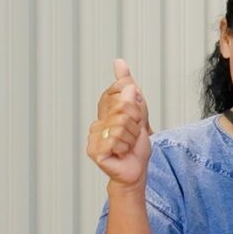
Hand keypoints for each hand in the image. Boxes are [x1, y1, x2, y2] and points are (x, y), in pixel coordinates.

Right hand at [89, 58, 152, 190]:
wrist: (136, 171)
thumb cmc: (136, 147)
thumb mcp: (139, 113)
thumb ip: (129, 89)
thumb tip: (119, 62)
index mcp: (105, 112)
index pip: (119, 91)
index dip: (134, 103)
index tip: (136, 118)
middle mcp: (96, 122)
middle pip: (123, 108)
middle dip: (136, 122)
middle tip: (134, 135)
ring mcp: (93, 137)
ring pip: (121, 125)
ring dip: (132, 137)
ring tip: (128, 145)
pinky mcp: (94, 151)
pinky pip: (116, 140)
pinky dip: (126, 147)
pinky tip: (122, 152)